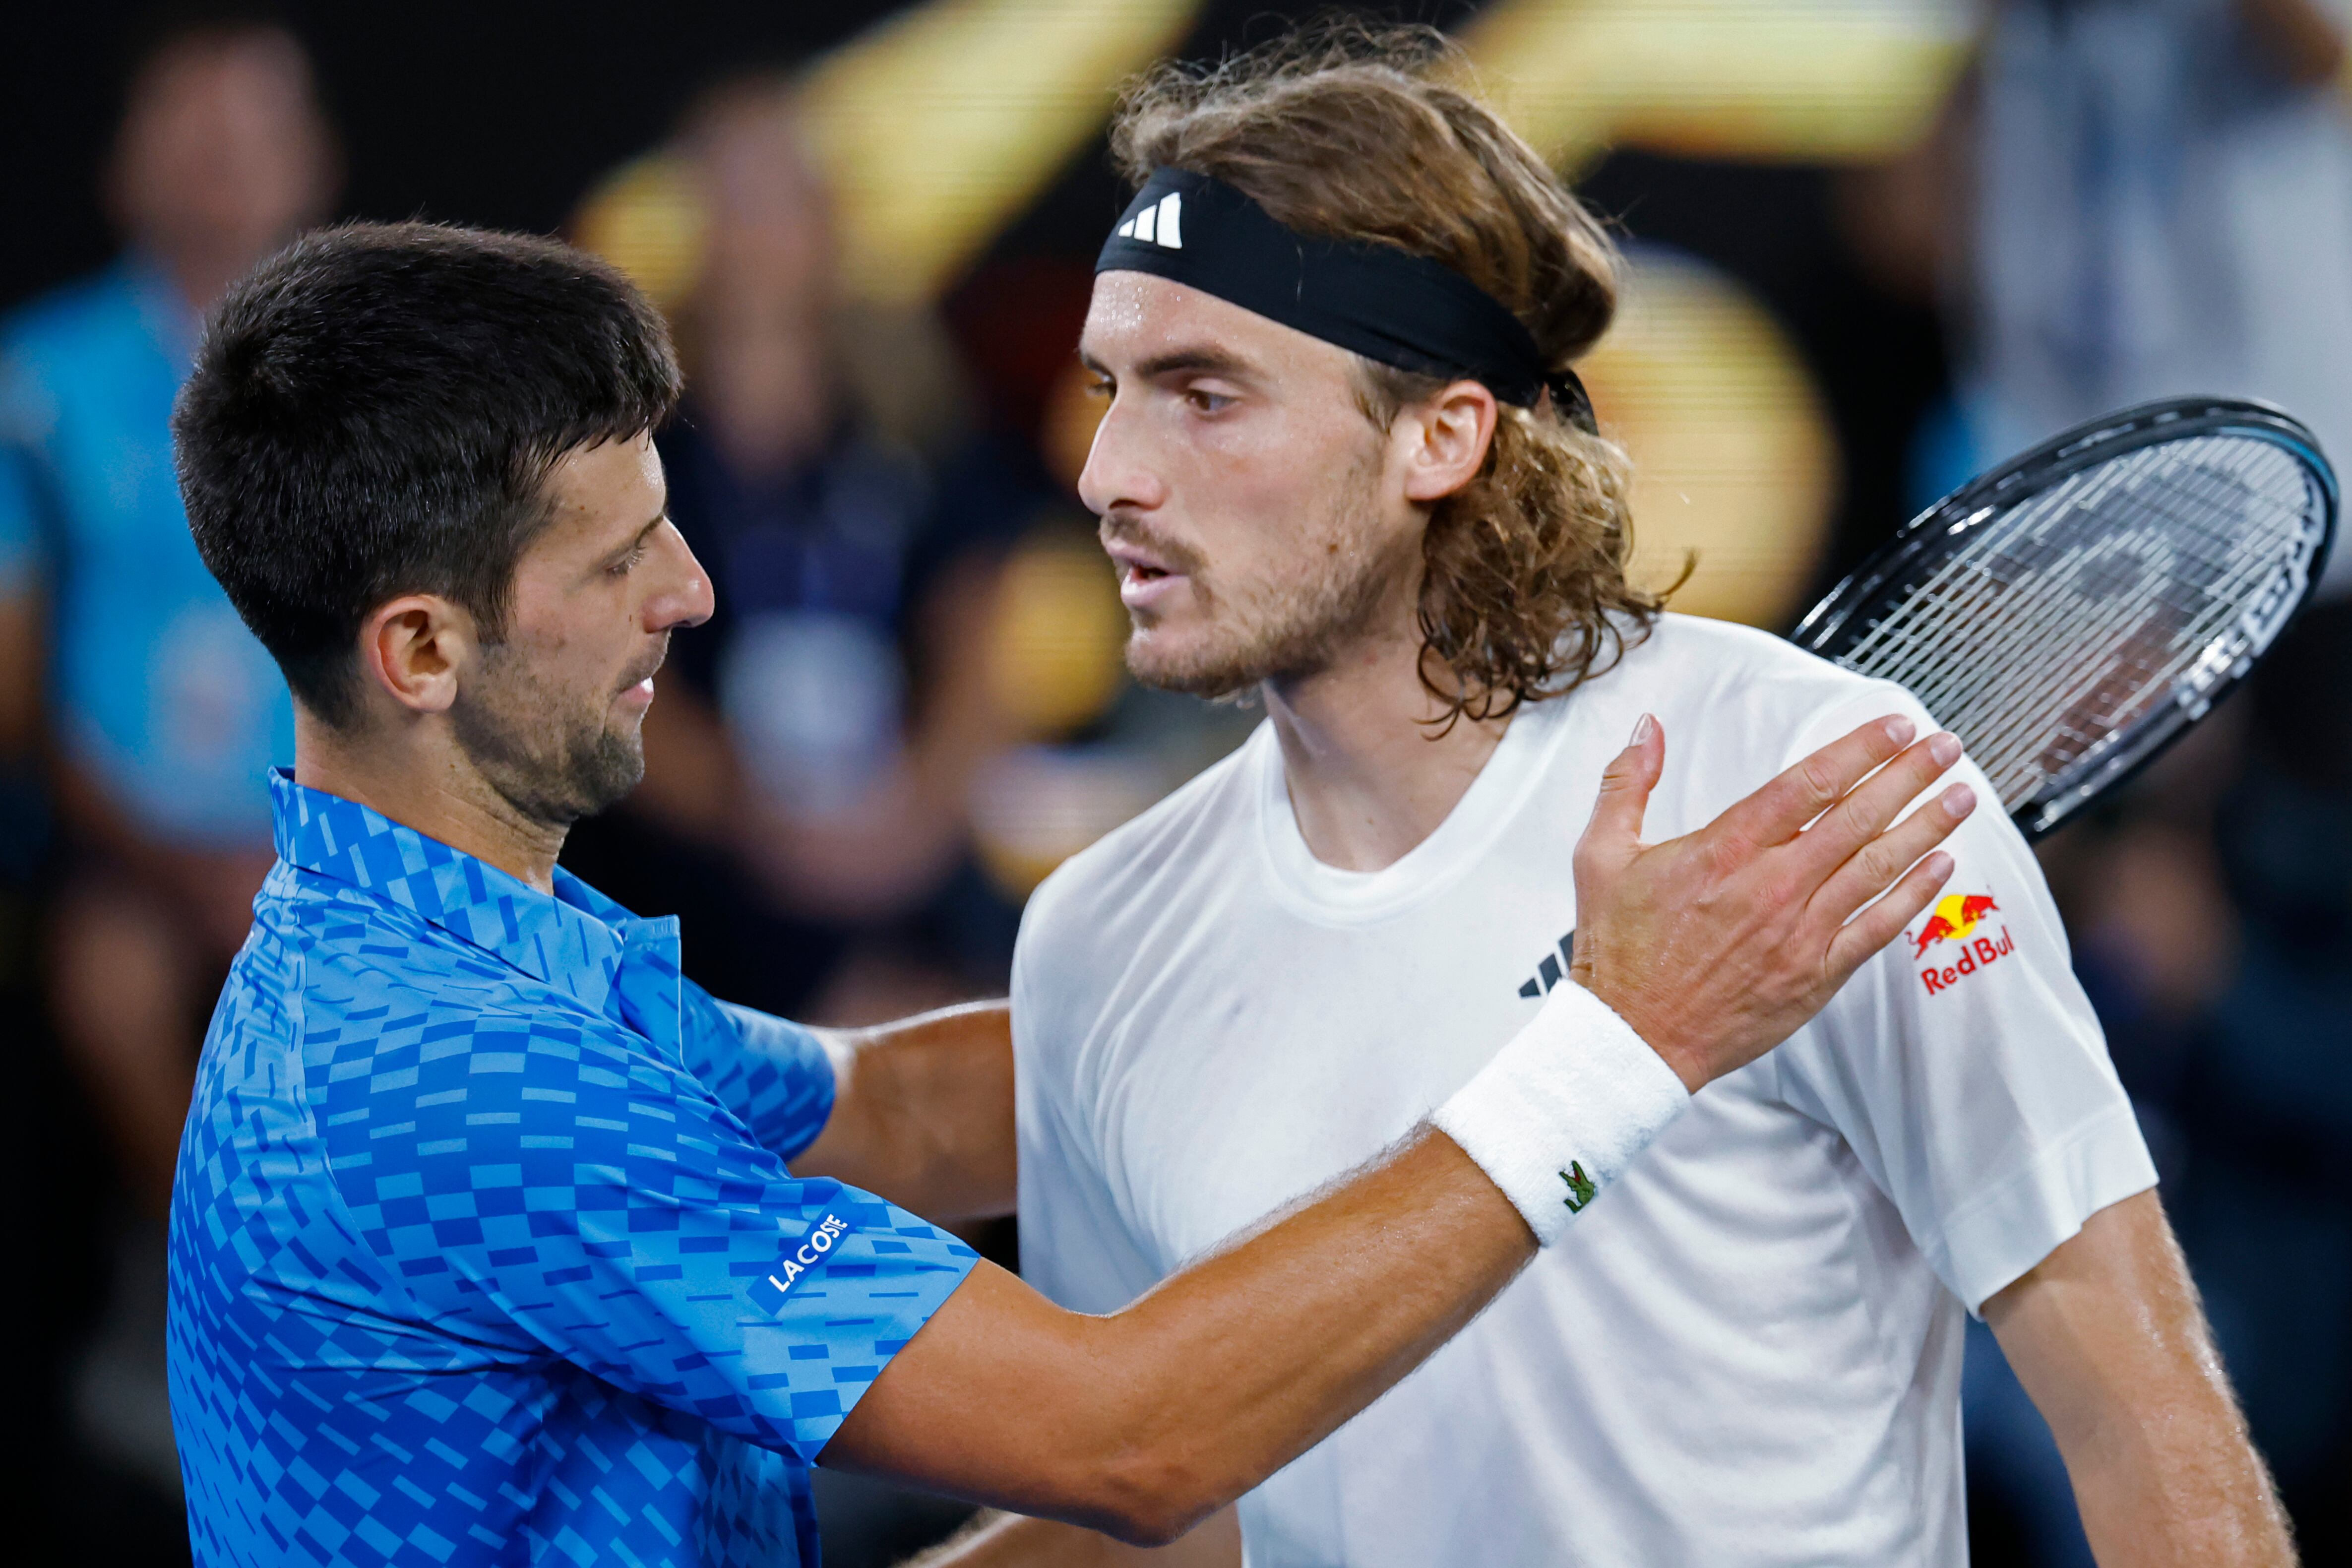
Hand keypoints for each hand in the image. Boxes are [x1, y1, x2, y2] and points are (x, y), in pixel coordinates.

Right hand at [1571, 713, 1973, 1091]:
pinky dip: (1915, 895)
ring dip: (1925, 827)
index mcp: (1724, 850)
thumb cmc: (1618, 951)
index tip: (1895, 728)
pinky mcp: (1815, 974)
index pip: (1808, 783)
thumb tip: (1648, 728)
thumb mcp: (1600, 855)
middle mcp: (1771, 885)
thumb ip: (1626, 784)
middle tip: (1945, 748)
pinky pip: (1878, 927)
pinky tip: (1941, 867)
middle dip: (1909, 775)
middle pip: (1857, 816)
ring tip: (1961, 797)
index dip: (1860, 750)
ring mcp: (1799, 931)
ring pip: (1878, 867)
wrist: (1633, 1038)